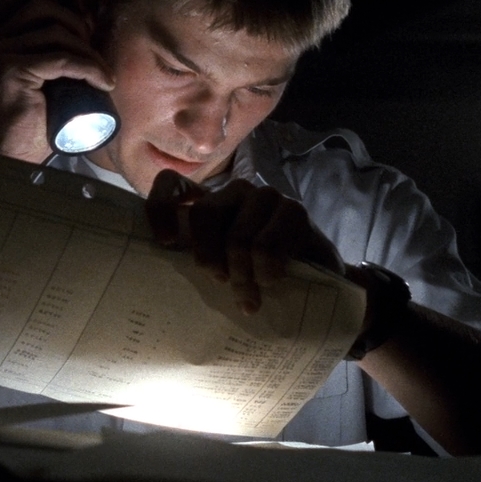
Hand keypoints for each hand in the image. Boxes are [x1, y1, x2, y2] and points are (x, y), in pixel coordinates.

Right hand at [0, 0, 113, 163]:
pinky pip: (61, 59)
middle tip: (96, 57)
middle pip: (47, 8)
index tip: (87, 37)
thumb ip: (55, 52)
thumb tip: (91, 30)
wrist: (14, 154)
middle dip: (79, 28)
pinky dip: (89, 68)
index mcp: (2, 35)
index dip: (67, 11)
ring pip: (57, 33)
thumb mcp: (47, 77)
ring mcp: (0, 52)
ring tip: (103, 77)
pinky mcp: (11, 69)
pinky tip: (103, 83)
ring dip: (89, 53)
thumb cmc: (36, 120)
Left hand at [145, 170, 345, 314]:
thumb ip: (200, 261)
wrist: (318, 280)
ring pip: (238, 237)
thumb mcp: (222, 269)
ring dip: (242, 276)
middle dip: (209, 258)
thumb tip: (162, 281)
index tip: (168, 242)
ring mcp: (266, 197)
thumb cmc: (259, 276)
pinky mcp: (294, 210)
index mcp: (211, 202)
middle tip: (220, 282)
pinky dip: (266, 273)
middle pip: (204, 213)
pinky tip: (273, 281)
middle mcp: (236, 192)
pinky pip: (266, 247)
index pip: (171, 184)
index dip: (161, 208)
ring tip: (250, 297)